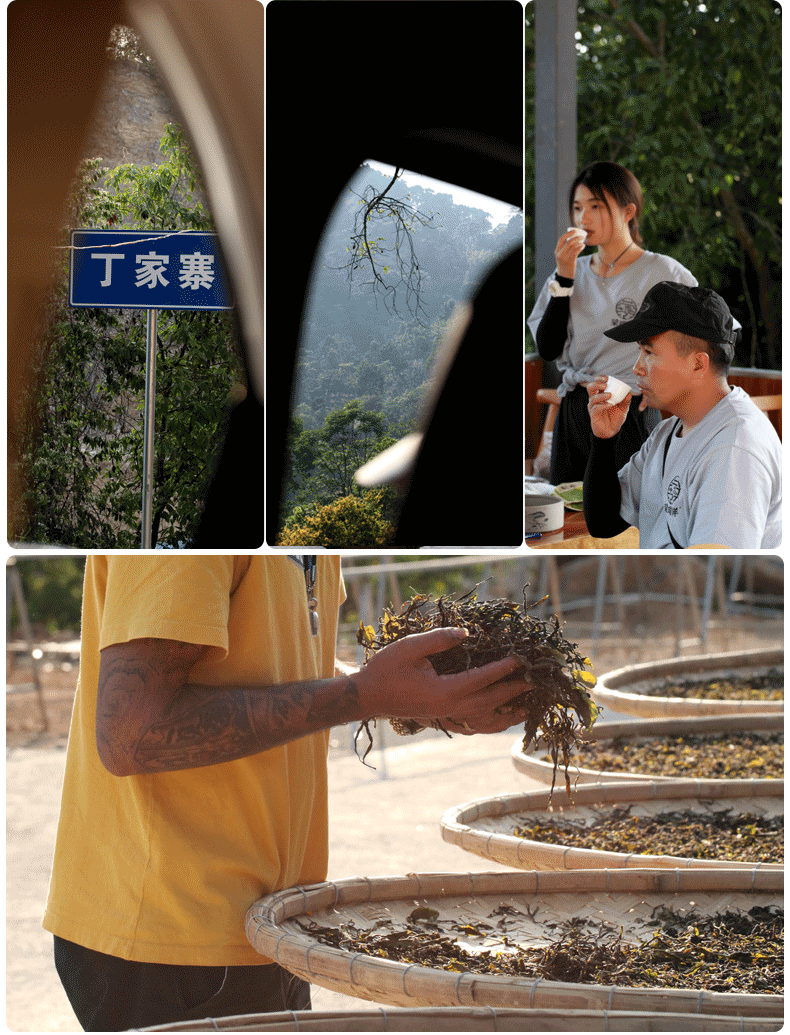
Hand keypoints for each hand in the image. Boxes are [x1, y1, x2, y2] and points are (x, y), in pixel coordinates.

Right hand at [353, 628, 529, 735]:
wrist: (368, 696)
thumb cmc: (386, 669)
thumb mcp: (410, 647)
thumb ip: (439, 639)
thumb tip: (467, 633)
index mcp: (443, 692)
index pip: (481, 680)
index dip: (502, 669)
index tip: (519, 660)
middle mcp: (448, 708)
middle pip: (489, 702)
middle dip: (513, 691)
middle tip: (534, 681)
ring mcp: (446, 717)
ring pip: (485, 720)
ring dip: (508, 714)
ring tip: (528, 706)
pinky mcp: (442, 720)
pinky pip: (474, 726)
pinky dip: (492, 725)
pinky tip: (503, 720)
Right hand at [554, 228, 586, 278]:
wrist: (564, 276)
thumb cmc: (564, 264)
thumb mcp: (561, 256)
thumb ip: (564, 248)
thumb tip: (572, 239)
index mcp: (557, 251)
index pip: (561, 239)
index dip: (568, 234)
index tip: (574, 230)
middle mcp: (559, 254)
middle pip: (568, 242)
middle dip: (576, 237)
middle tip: (582, 236)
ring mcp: (564, 258)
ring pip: (573, 246)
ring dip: (580, 242)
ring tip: (583, 241)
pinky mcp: (570, 261)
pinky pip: (576, 251)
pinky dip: (580, 247)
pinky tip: (583, 246)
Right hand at [585, 377, 630, 438]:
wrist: (612, 430)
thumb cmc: (615, 417)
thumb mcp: (624, 408)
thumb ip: (626, 400)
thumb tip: (629, 393)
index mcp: (601, 394)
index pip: (597, 383)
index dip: (600, 378)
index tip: (607, 378)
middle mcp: (595, 399)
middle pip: (590, 387)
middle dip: (597, 384)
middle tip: (605, 384)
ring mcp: (593, 406)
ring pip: (592, 397)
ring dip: (601, 395)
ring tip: (610, 395)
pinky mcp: (593, 414)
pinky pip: (596, 408)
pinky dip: (603, 405)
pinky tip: (609, 405)